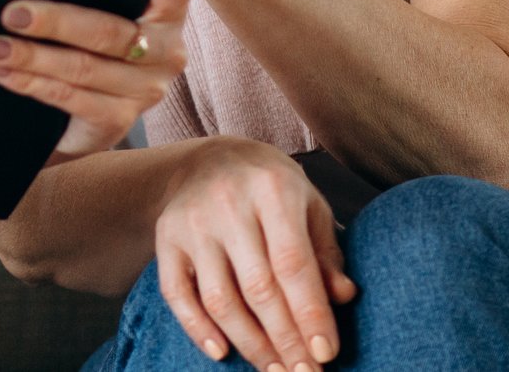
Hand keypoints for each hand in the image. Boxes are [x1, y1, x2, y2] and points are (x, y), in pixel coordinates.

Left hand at [0, 0, 195, 157]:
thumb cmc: (95, 36)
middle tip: (12, 13)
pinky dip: (31, 84)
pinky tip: (3, 72)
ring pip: (84, 68)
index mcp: (169, 13)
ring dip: (33, 57)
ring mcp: (145, 89)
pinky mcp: (119, 119)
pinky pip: (71, 99)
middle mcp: (166, 51)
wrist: (92, 110)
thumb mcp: (107, 6)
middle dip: (56, 22)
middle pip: (112, 33)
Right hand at [155, 139, 357, 367]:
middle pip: (257, 287)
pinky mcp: (165, 236)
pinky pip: (177, 293)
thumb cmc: (272, 188)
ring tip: (275, 370)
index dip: (310, 313)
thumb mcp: (308, 206)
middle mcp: (228, 203)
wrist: (213, 158)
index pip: (292, 263)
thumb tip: (343, 296)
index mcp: (272, 189)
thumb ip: (325, 252)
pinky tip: (221, 353)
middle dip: (284, 339)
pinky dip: (196, 328)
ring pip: (219, 298)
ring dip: (249, 343)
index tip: (325, 354)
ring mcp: (192, 221)